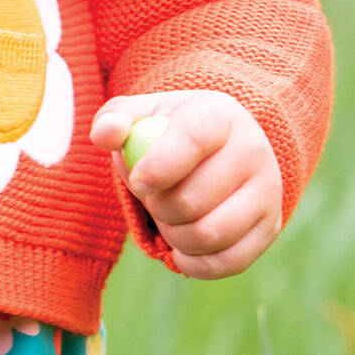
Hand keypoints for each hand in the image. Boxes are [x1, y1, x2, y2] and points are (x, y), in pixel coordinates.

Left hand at [89, 89, 282, 278]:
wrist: (215, 146)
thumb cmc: (166, 129)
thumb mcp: (139, 114)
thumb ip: (113, 120)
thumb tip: (104, 136)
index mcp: (218, 114)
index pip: (192, 139)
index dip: (159, 166)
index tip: (138, 182)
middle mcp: (253, 150)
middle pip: (195, 197)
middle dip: (158, 207)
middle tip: (149, 198)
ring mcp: (268, 192)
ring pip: (212, 234)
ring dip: (173, 235)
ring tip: (164, 217)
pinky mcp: (271, 227)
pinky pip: (230, 261)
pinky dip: (195, 262)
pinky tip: (179, 248)